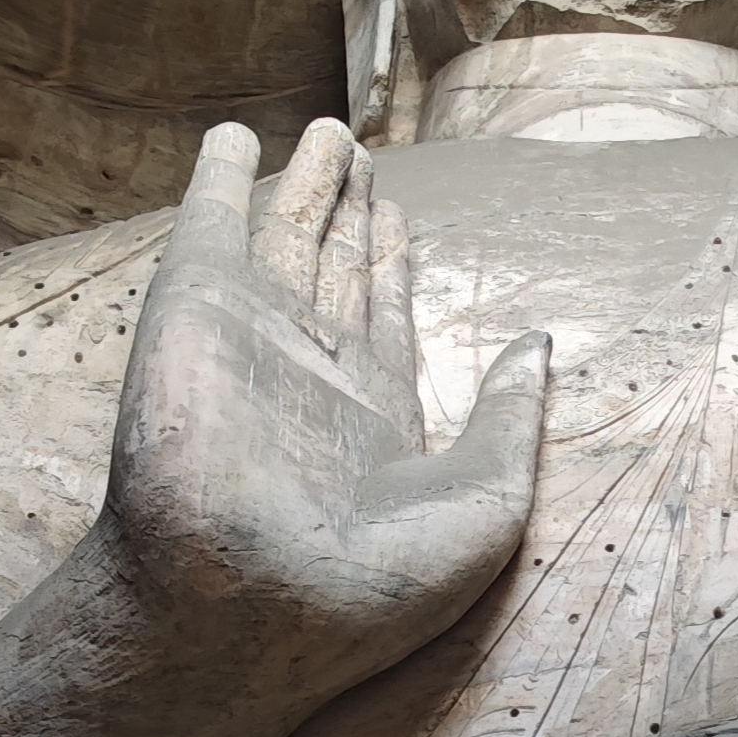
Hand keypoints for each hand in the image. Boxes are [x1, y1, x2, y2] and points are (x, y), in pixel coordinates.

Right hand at [108, 118, 546, 701]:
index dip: (393, 262)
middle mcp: (311, 366)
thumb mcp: (486, 500)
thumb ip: (513, 416)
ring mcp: (252, 332)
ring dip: (310, 181)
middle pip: (339, 267)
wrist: (244, 605)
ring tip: (331, 131)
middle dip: (354, 210)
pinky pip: (210, 220)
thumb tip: (542, 344)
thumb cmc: (369, 583)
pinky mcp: (195, 304)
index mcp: (372, 414)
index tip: (399, 215)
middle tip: (362, 153)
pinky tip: (231, 138)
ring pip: (289, 233)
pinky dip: (217, 176)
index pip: (385, 316)